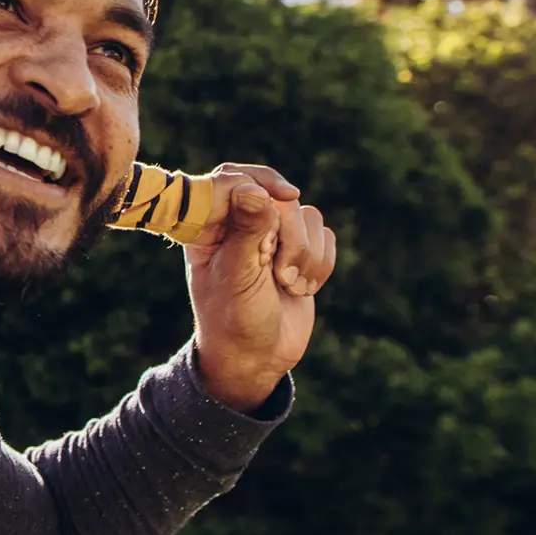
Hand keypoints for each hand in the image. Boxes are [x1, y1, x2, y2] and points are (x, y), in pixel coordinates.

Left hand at [182, 164, 337, 411]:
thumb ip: (247, 232)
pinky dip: (321, 263)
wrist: (257, 356)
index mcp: (209, 224)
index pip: (233, 178)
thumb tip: (252, 190)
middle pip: (280, 199)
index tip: (287, 195)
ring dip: (306, 255)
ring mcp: (272, 235)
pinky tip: (302, 289)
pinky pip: (325, 235)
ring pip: (308, 216)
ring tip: (288, 286)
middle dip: (289, 237)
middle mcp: (239, 222)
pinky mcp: (300, 249)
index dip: (261, 181)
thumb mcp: (237, 276)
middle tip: (279, 276)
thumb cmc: (234, 318)